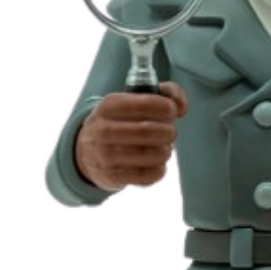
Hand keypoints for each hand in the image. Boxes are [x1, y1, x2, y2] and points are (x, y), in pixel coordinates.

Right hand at [73, 83, 187, 190]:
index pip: (145, 104)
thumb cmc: (122, 121)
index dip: (167, 108)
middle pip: (150, 131)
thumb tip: (181, 106)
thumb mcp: (134, 100)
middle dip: (169, 131)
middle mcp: (104, 130)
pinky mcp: (113, 176)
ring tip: (163, 147)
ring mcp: (106, 155)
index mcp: (109, 106)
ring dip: (166, 151)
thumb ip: (165, 92)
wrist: (89, 151)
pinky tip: (155, 162)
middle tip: (170, 131)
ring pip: (154, 154)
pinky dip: (160, 168)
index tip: (171, 111)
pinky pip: (151, 175)